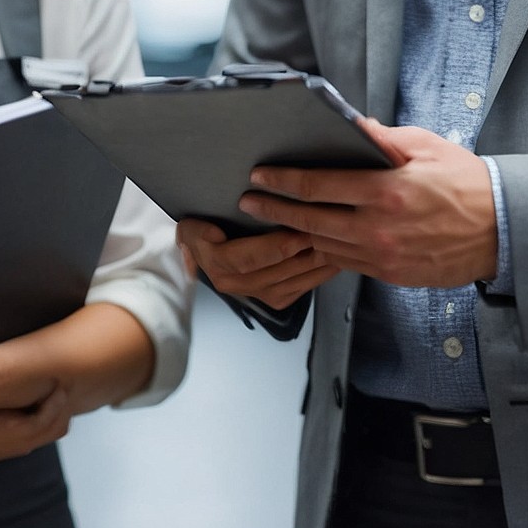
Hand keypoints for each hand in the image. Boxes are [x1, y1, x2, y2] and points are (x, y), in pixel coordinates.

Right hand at [177, 218, 338, 310]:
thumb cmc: (202, 232)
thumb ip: (196, 230)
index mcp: (217, 265)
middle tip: (329, 233)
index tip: (299, 229)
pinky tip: (335, 260)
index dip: (276, 246)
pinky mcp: (273, 299)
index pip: (249, 259)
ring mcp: (257, 294)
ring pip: (292, 282)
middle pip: (276, 272)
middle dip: (305, 253)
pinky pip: (300, 289)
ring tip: (338, 244)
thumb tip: (212, 233)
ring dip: (317, 265)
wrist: (202, 256)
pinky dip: (319, 275)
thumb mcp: (189, 228)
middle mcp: (237, 285)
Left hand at [236, 119, 497, 288]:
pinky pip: (346, 262)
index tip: (260, 175)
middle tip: (250, 201)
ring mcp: (383, 255)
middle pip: (312, 220)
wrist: (500, 230)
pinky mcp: (390, 273)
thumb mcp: (427, 146)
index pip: (320, 185)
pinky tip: (309, 239)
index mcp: (386, 191)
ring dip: (294, 233)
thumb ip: (384, 138)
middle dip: (276, 210)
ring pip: (325, 245)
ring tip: (271, 221)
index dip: (284, 181)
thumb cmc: (465, 183)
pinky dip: (323, 249)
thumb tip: (353, 124)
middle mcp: (379, 227)